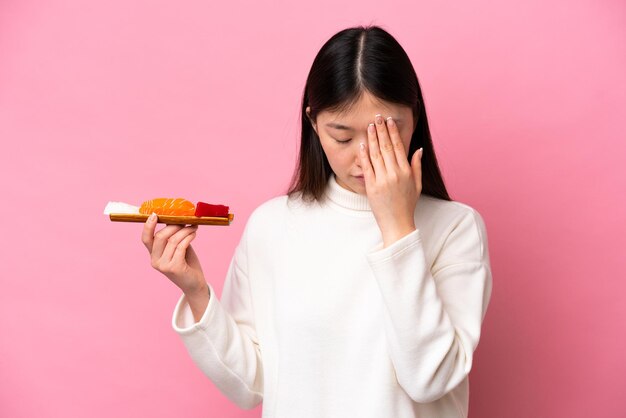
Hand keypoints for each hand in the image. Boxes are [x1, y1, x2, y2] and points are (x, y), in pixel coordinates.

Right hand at [141, 213, 205, 294]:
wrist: (194, 284)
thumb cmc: (186, 263)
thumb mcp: (177, 247)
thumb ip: (173, 236)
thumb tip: (175, 218)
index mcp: (153, 255)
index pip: (145, 239)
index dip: (148, 226)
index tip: (154, 214)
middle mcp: (155, 261)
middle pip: (160, 236)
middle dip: (174, 226)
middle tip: (185, 221)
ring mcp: (163, 265)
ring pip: (173, 240)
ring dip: (185, 230)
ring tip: (193, 227)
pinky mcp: (174, 268)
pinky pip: (181, 246)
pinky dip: (188, 237)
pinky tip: (194, 234)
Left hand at [359, 114, 422, 247]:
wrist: (397, 223)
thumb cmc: (407, 205)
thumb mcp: (417, 185)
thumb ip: (416, 166)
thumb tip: (418, 149)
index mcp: (406, 172)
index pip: (398, 147)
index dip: (393, 132)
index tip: (389, 121)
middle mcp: (395, 174)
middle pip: (386, 147)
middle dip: (381, 130)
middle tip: (377, 117)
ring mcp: (383, 180)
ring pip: (376, 154)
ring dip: (372, 138)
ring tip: (369, 126)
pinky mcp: (372, 187)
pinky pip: (367, 167)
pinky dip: (364, 154)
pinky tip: (362, 144)